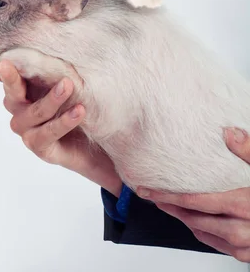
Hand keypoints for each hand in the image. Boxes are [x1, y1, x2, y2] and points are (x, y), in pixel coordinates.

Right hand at [0, 55, 121, 195]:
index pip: (3, 77)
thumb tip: (46, 45)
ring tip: (68, 85)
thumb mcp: (67, 84)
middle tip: (8, 65)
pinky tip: (78, 111)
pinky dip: (64, 121)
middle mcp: (19, 109)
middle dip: (9, 78)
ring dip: (51, 99)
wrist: (97, 145)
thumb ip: (52, 70)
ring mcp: (26, 130)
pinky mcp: (39, 147)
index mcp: (22, 89)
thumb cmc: (79, 106)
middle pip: (11, 93)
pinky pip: (48, 132)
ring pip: (33, 113)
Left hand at [137, 127, 249, 261]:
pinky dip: (203, 232)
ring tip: (171, 206)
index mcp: (243, 205)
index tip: (148, 191)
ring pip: (203, 233)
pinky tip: (198, 221)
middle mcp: (242, 229)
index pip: (194, 201)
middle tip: (153, 196)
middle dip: (171, 207)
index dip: (167, 196)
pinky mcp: (248, 255)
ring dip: (185, 220)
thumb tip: (229, 132)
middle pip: (193, 219)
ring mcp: (245, 246)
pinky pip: (217, 245)